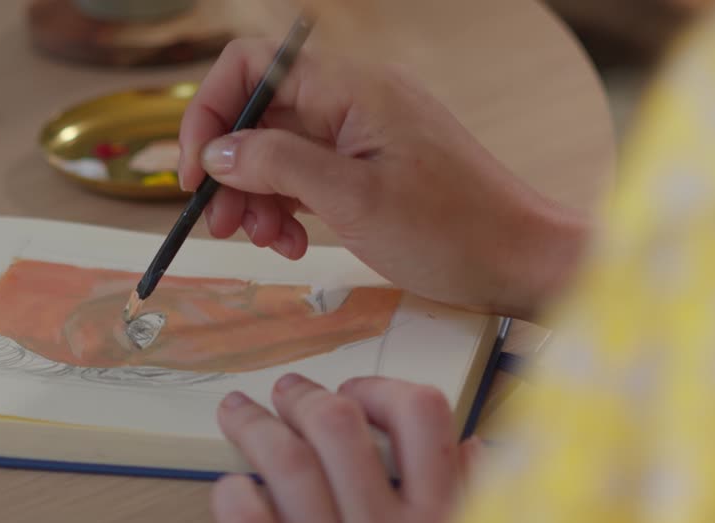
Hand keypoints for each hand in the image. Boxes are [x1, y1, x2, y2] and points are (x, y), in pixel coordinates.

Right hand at [179, 40, 588, 318]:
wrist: (521, 262)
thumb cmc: (455, 231)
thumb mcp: (353, 201)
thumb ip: (279, 165)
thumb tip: (217, 152)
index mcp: (353, 88)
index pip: (252, 67)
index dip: (210, 112)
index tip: (193, 173)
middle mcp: (354, 101)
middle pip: (260, 114)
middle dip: (230, 169)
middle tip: (221, 224)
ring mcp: (363, 135)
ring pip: (279, 150)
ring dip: (256, 196)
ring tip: (265, 242)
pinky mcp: (370, 169)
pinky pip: (308, 176)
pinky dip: (288, 208)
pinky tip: (292, 244)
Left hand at [212, 374, 478, 522]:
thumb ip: (476, 510)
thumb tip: (473, 445)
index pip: (420, 416)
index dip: (380, 388)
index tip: (355, 396)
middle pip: (337, 427)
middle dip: (303, 396)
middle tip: (284, 395)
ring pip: (285, 468)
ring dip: (254, 426)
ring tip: (240, 415)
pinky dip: (231, 497)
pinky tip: (230, 486)